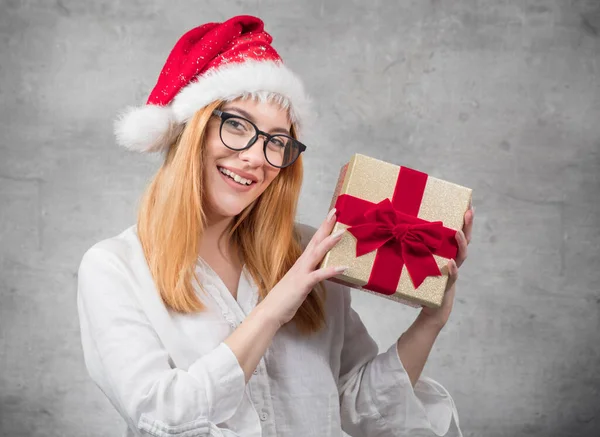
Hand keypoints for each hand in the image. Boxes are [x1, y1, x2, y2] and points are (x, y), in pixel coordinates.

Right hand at [260, 208, 346, 327]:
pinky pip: (319, 275)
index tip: (331, 217)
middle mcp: (301, 264)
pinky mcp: (303, 284)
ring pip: (317, 254)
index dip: (322, 229)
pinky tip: (343, 267)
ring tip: (342, 233)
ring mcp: (301, 273)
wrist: (269, 311)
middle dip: (326, 227)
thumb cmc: (284, 299)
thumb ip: (309, 275)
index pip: (314, 242)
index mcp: (301, 263)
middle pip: (315, 241)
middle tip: (335, 212)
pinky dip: (331, 270)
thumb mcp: (299, 283)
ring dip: (329, 242)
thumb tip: (319, 272)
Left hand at [420, 204, 474, 327]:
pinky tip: (451, 263)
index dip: (464, 220)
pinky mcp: (447, 286)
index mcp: (446, 253)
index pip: (458, 233)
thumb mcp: (415, 261)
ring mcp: (452, 273)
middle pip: (465, 241)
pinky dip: (452, 270)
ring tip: (457, 233)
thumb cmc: (421, 283)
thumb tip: (393, 227)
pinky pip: (452, 277)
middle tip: (469, 211)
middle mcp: (453, 260)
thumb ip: (409, 248)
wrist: (429, 308)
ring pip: (462, 256)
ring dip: (460, 244)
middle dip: (468, 225)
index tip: (467, 204)